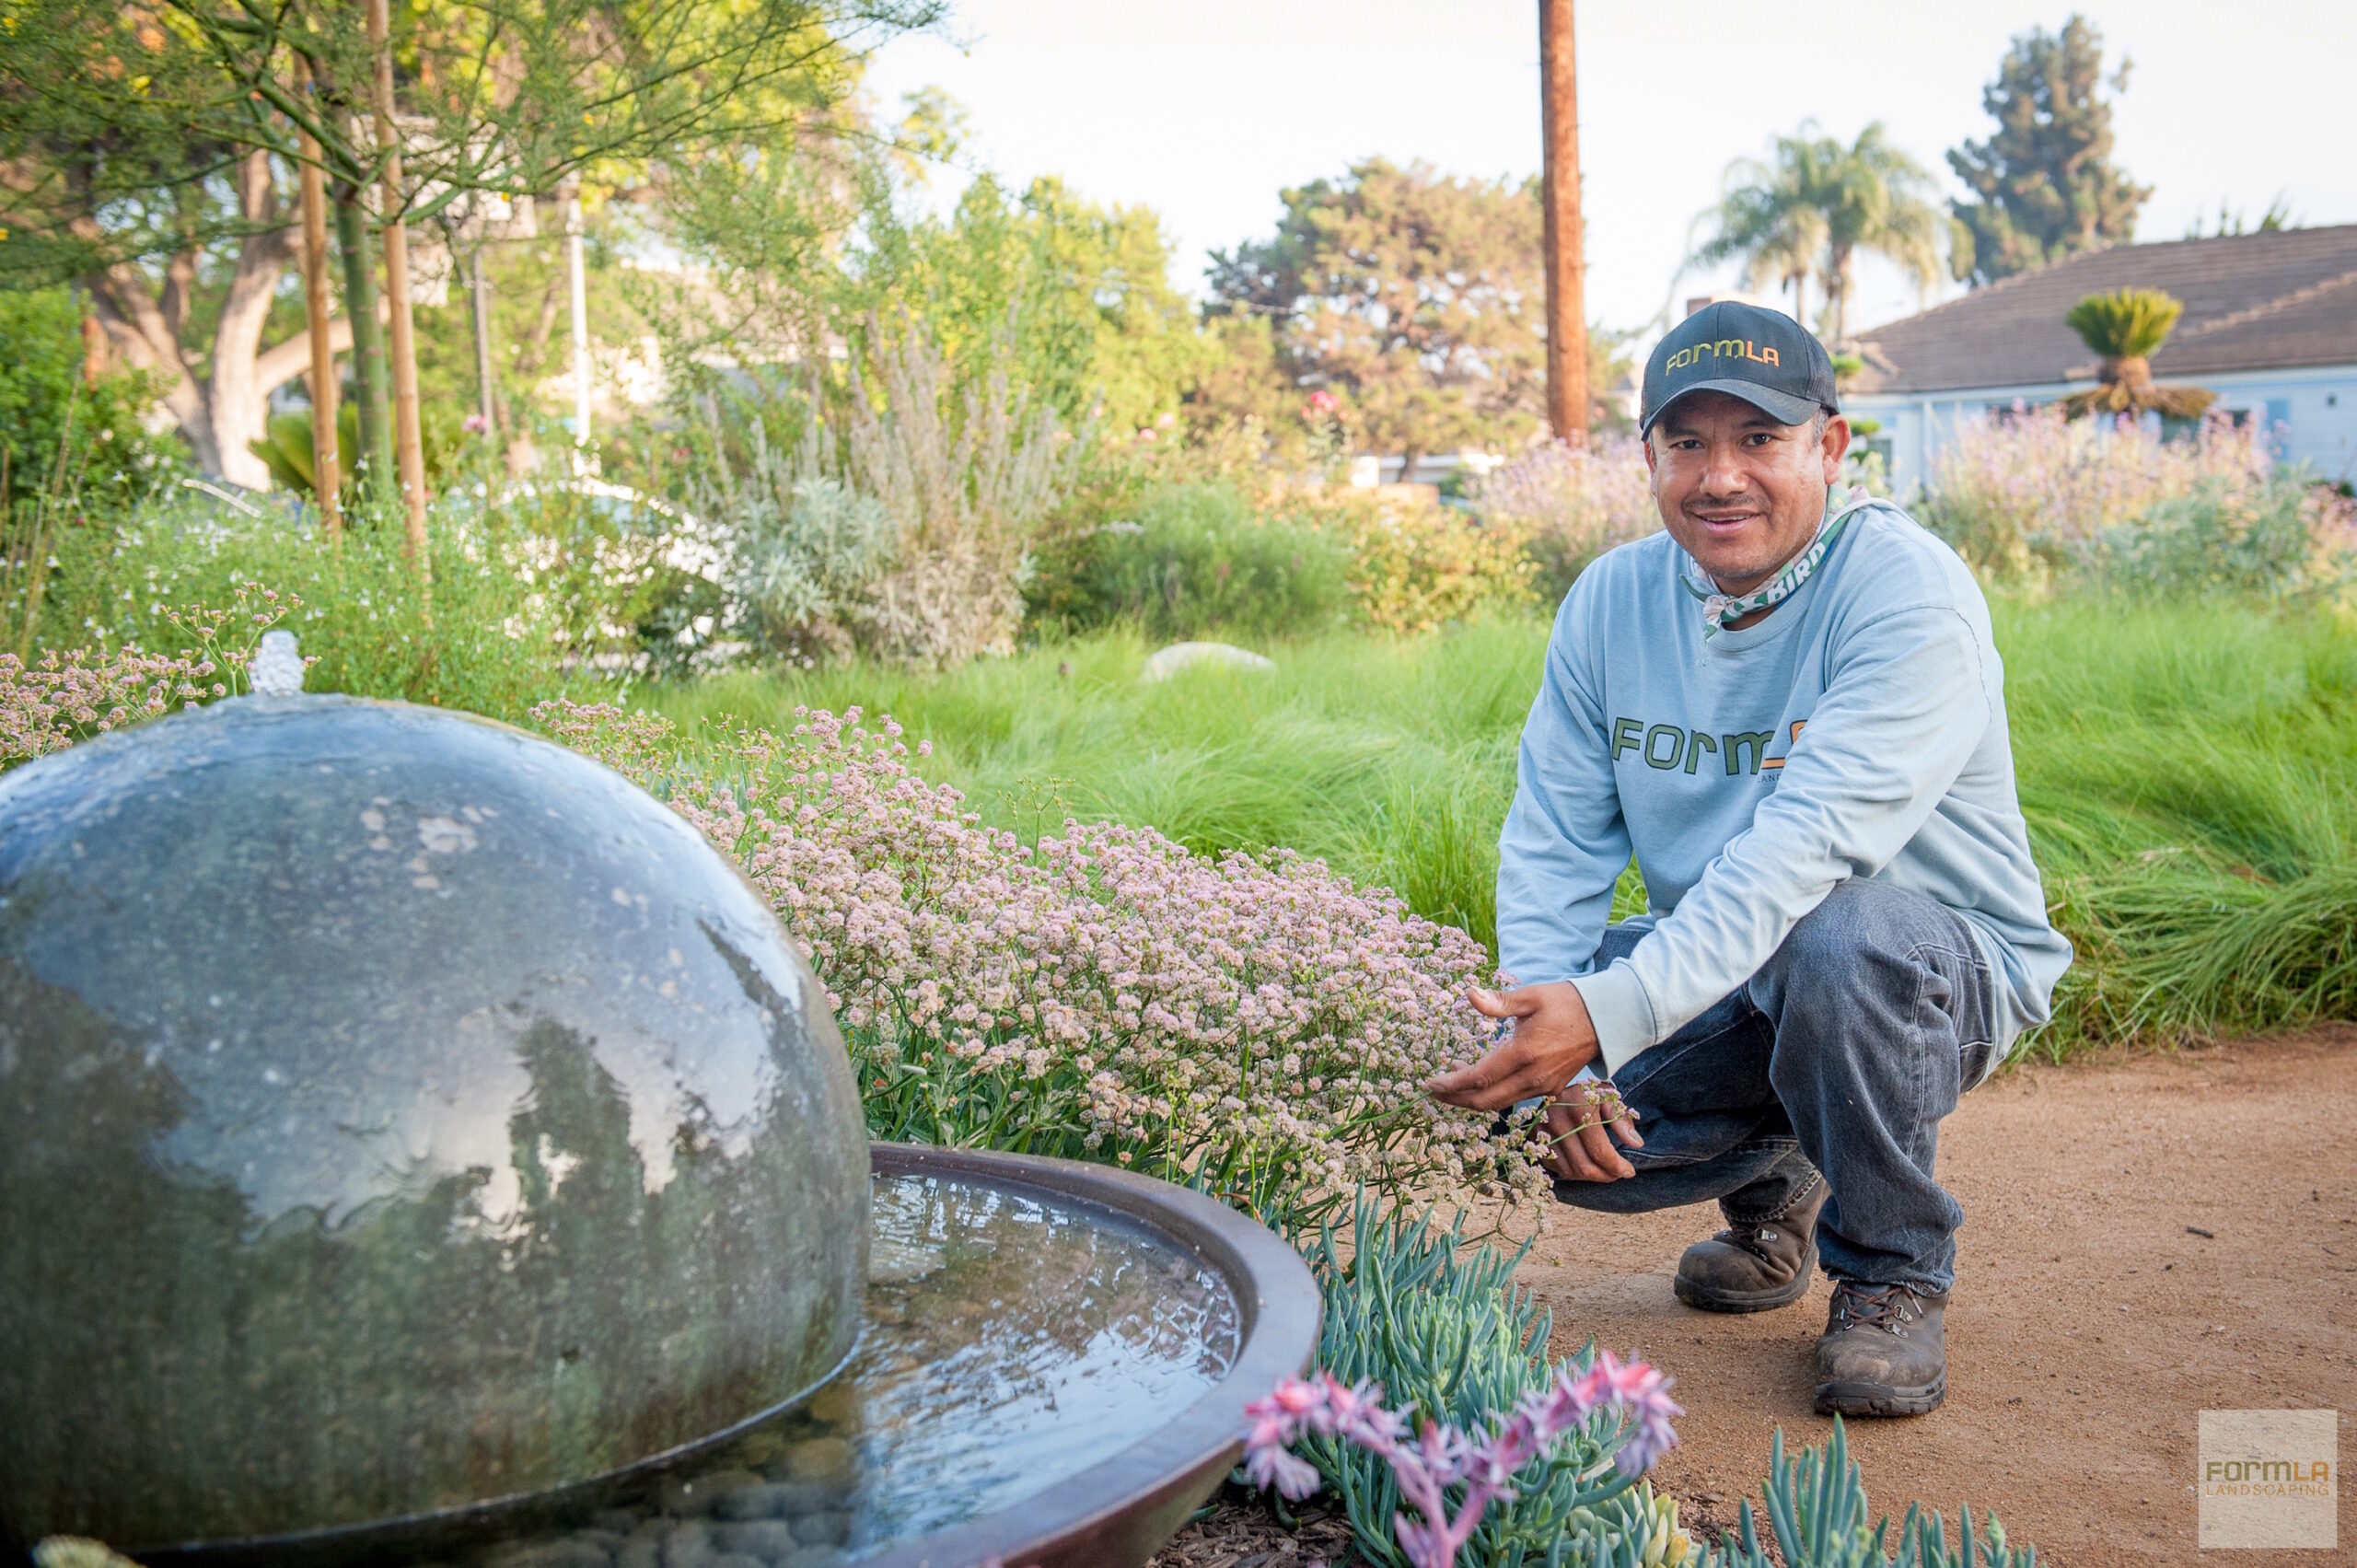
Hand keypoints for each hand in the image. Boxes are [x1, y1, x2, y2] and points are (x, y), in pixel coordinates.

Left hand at [1424, 981, 1641, 1181]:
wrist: (1605, 1020)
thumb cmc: (1566, 1003)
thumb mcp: (1531, 997)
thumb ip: (1499, 1002)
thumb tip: (1469, 994)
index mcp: (1524, 1053)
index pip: (1478, 1078)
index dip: (1451, 1084)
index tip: (1429, 1083)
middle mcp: (1533, 1077)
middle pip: (1485, 1101)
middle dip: (1455, 1099)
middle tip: (1434, 1090)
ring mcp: (1544, 1087)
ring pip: (1500, 1103)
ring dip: (1473, 1097)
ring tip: (1454, 1079)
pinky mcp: (1551, 1089)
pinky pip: (1515, 1099)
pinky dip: (1494, 1095)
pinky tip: (1483, 1079)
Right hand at [1536, 1081, 1643, 1182]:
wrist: (1558, 1081)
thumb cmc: (1588, 1091)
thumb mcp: (1609, 1098)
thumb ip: (1622, 1120)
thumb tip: (1636, 1143)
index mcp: (1578, 1109)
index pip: (1600, 1151)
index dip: (1617, 1167)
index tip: (1629, 1171)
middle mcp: (1557, 1122)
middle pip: (1584, 1166)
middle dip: (1606, 1176)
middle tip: (1618, 1174)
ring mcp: (1543, 1132)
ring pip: (1570, 1171)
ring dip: (1590, 1177)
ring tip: (1604, 1171)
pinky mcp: (1535, 1139)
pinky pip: (1555, 1167)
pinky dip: (1573, 1173)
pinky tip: (1586, 1166)